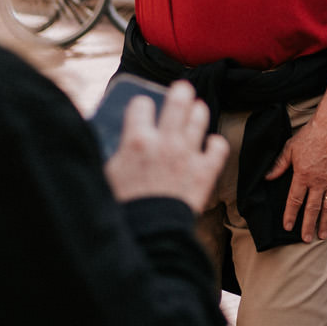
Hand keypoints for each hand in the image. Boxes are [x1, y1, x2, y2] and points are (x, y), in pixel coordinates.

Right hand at [104, 81, 230, 211]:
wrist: (149, 235)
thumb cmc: (123, 208)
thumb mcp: (108, 175)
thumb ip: (113, 153)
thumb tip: (111, 141)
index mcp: (137, 140)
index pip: (142, 104)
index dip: (142, 104)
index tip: (144, 107)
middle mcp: (165, 142)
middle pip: (178, 101)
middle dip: (181, 92)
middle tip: (182, 90)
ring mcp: (188, 155)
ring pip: (200, 119)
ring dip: (198, 112)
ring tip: (197, 110)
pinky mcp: (205, 172)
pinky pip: (218, 147)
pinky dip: (215, 144)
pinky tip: (210, 144)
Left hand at [267, 113, 326, 241]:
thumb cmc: (310, 135)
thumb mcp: (290, 148)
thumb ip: (279, 165)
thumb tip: (268, 178)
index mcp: (303, 175)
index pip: (295, 200)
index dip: (290, 215)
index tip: (287, 227)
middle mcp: (318, 181)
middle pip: (312, 209)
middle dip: (308, 226)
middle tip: (306, 239)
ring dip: (324, 222)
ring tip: (322, 235)